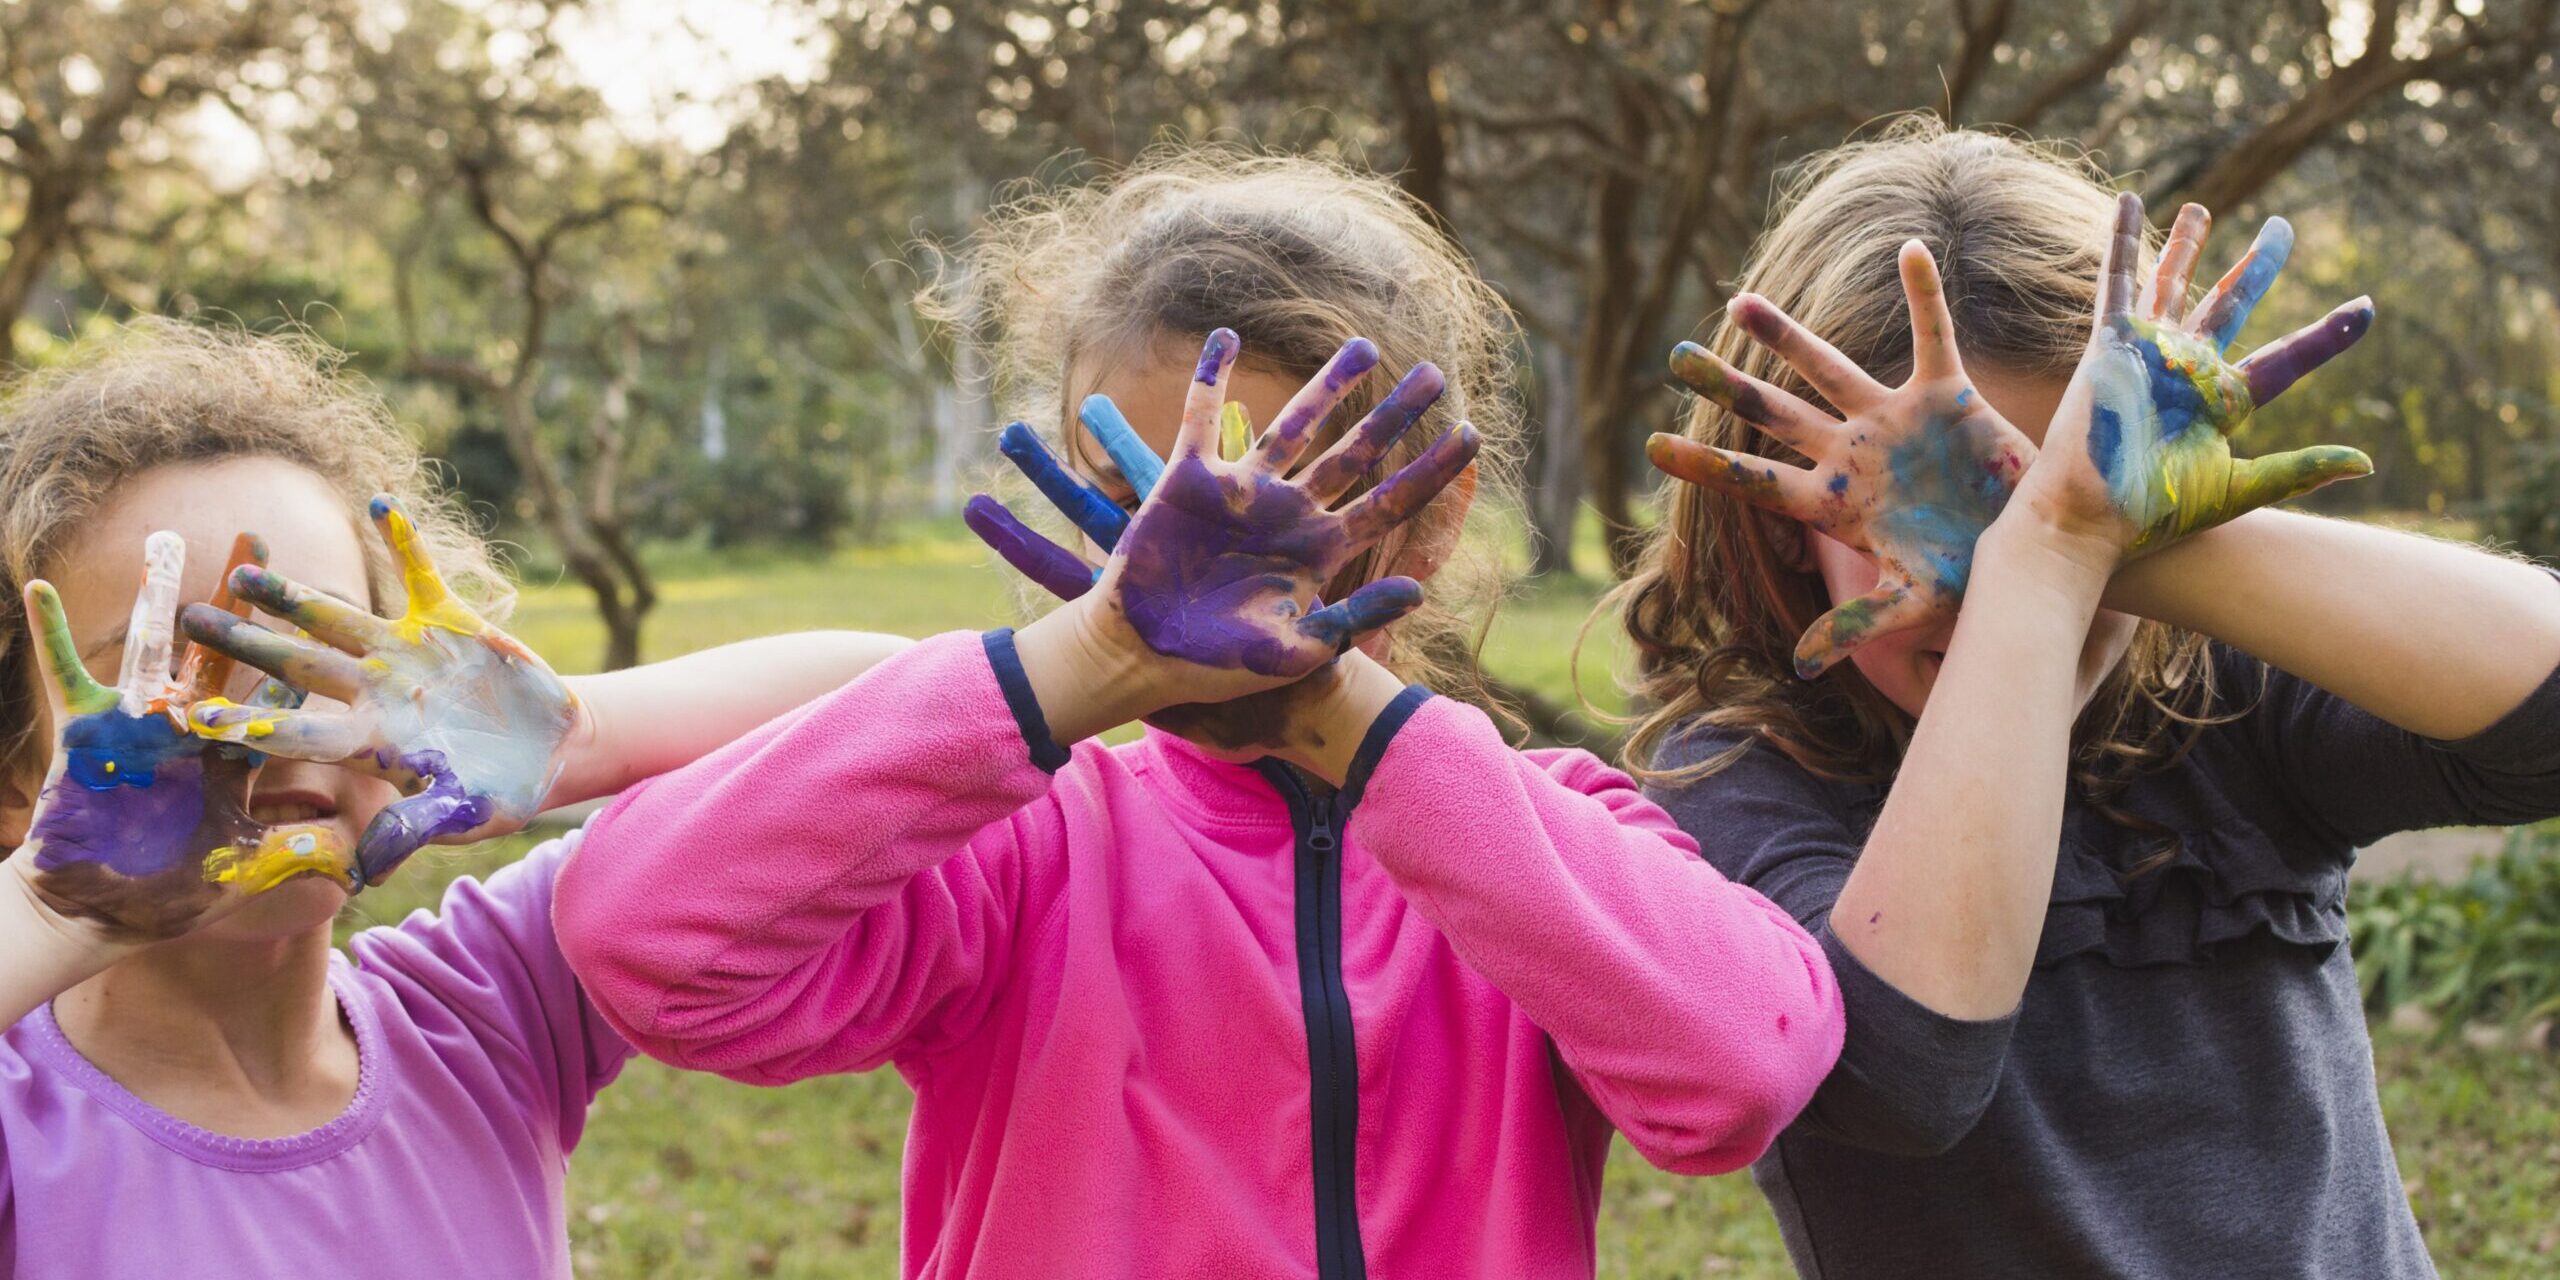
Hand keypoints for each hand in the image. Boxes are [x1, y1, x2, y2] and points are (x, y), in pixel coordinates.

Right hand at [7, 533, 347, 942]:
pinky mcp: (86, 730)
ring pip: (152, 648)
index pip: (281, 701)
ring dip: (156, 595)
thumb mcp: (242, 873)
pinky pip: (64, 672)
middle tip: (260, 539)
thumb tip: (364, 857)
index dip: (307, 663)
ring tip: (165, 538)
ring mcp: (138, 725)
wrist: (94, 913)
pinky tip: (42, 589)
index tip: (336, 615)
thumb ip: (297, 856)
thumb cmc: (169, 899)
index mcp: (235, 758)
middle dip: (241, 601)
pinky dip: (51, 632)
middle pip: (225, 654)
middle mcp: (192, 730)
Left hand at [181, 496, 578, 885]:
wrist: (553, 749)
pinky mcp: (447, 622)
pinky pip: (420, 574)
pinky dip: (404, 540)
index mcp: (372, 740)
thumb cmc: (502, 791)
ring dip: (294, 593)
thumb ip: (411, 830)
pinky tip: (380, 504)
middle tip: (193, 620)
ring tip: (248, 571)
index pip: (300, 731)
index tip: (197, 716)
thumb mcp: (461, 817)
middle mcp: (375, 690)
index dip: (250, 723)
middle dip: (245, 642)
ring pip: (337, 615)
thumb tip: (361, 870)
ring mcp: (406, 652)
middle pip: (297, 662)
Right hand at [969, 331, 1475, 744]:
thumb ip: (1355, 618)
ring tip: (1363, 344)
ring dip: (1327, 385)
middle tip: (1433, 374)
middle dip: (1394, 414)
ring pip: (1294, 425)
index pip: (1390, 502)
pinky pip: (1201, 417)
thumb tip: (1418, 589)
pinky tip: (1226, 337)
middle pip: (1354, 452)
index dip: (1431, 470)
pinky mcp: (1188, 480)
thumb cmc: (1221, 667)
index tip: (1470, 436)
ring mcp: (1241, 492)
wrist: (1145, 658)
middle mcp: (1288, 513)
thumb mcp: (1297, 650)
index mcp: (1320, 552)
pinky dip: (1210, 377)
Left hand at [1648, 241, 2031, 677]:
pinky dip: (1926, 294)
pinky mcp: (1949, 396)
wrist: (2038, 554)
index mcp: (1838, 504)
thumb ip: (1858, 627)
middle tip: (1673, 356)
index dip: (1708, 465)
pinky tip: (1910, 250)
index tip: (1652, 446)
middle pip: (1776, 414)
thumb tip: (1802, 664)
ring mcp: (1896, 421)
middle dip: (1728, 387)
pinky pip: (1934, 335)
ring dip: (1786, 336)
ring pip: (1829, 367)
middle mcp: (1855, 455)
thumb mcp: (1913, 607)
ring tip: (1737, 300)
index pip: (1757, 482)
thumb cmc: (1973, 584)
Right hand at [2025, 193, 2374, 557]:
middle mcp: (2188, 370)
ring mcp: (2149, 352)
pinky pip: (2119, 282)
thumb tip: (2365, 462)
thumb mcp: (2237, 489)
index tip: (2366, 309)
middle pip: (2230, 304)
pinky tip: (2129, 201)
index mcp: (2223, 403)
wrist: (2090, 517)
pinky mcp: (2112, 343)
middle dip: (2257, 266)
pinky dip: (2122, 241)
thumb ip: (2297, 470)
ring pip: (2173, 284)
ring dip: (2185, 246)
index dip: (2326, 336)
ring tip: (2200, 209)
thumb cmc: (2153, 512)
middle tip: (2281, 229)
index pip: (2287, 358)